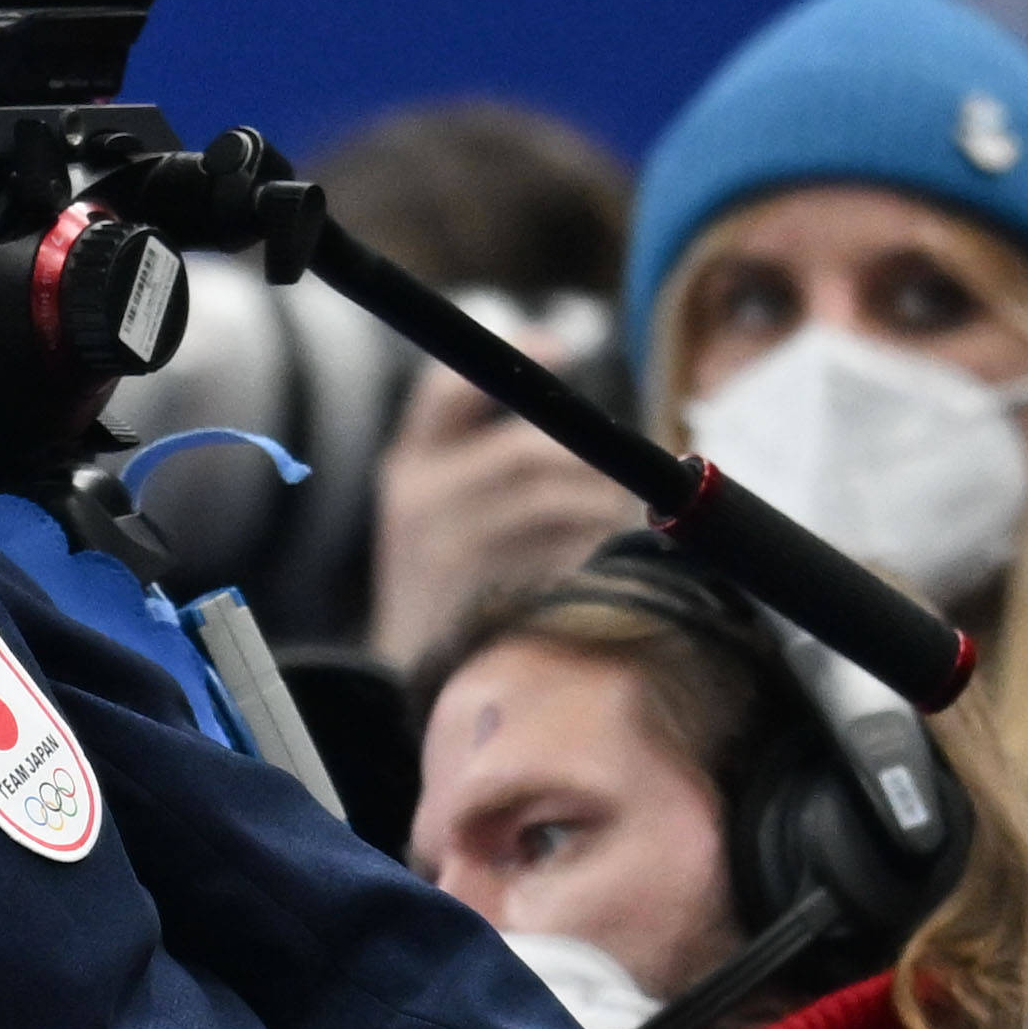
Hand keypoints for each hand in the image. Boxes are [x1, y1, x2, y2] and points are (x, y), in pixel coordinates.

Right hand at [367, 356, 643, 669]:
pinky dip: (597, 559)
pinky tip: (599, 573)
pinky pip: (569, 561)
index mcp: (407, 470)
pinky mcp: (489, 604)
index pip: (447, 390)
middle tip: (619, 489)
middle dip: (592, 466)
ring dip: (606, 513)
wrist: (409, 677)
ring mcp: (452, 557)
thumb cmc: (445, 584)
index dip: (513, 357)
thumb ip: (482, 457)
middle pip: (530, 453)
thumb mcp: (433, 512)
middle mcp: (421, 505)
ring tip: (614, 532)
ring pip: (560, 505)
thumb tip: (579, 396)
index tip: (565, 350)